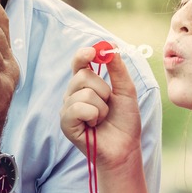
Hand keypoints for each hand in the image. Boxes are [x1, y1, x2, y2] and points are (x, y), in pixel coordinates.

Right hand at [60, 47, 143, 168]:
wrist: (125, 147)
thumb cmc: (125, 121)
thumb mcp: (126, 91)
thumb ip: (118, 69)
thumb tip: (110, 45)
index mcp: (86, 85)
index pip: (79, 63)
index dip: (83, 55)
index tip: (92, 52)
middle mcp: (73, 94)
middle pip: (82, 75)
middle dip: (103, 89)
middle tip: (108, 104)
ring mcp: (68, 108)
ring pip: (83, 93)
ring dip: (101, 107)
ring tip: (102, 118)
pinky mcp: (65, 123)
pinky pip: (78, 108)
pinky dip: (93, 116)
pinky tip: (93, 125)